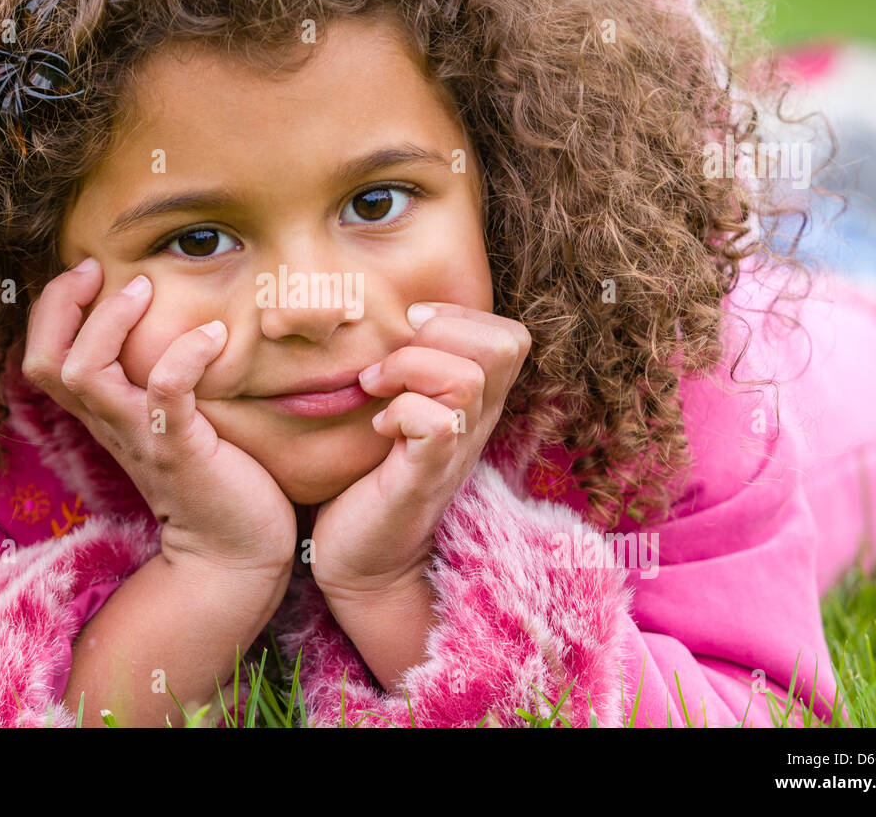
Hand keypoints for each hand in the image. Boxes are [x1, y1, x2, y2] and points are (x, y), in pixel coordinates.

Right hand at [22, 259, 297, 574]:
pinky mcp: (180, 450)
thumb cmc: (213, 480)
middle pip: (45, 361)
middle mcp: (110, 425)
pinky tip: (215, 336)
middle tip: (100, 270)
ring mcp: (140, 438)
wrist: (234, 556)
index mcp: (103, 415)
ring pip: (84, 375)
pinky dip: (186, 354)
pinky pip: (167, 392)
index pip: (43, 356)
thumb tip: (175, 321)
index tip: (89, 271)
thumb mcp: (173, 422)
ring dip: (111, 322)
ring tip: (146, 290)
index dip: (52, 308)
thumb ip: (158, 382)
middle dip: (62, 303)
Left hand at [309, 302, 531, 598]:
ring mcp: (457, 451)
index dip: (461, 315)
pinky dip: (399, 412)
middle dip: (441, 329)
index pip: (509, 334)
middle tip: (392, 357)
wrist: (366, 560)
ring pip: (467, 379)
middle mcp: (478, 422)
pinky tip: (378, 427)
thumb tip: (372, 313)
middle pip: (505, 343)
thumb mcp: (396, 410)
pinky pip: (436, 424)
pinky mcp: (426, 478)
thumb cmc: (370, 478)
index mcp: (476, 401)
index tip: (409, 331)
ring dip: (409, 368)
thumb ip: (405, 369)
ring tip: (375, 389)